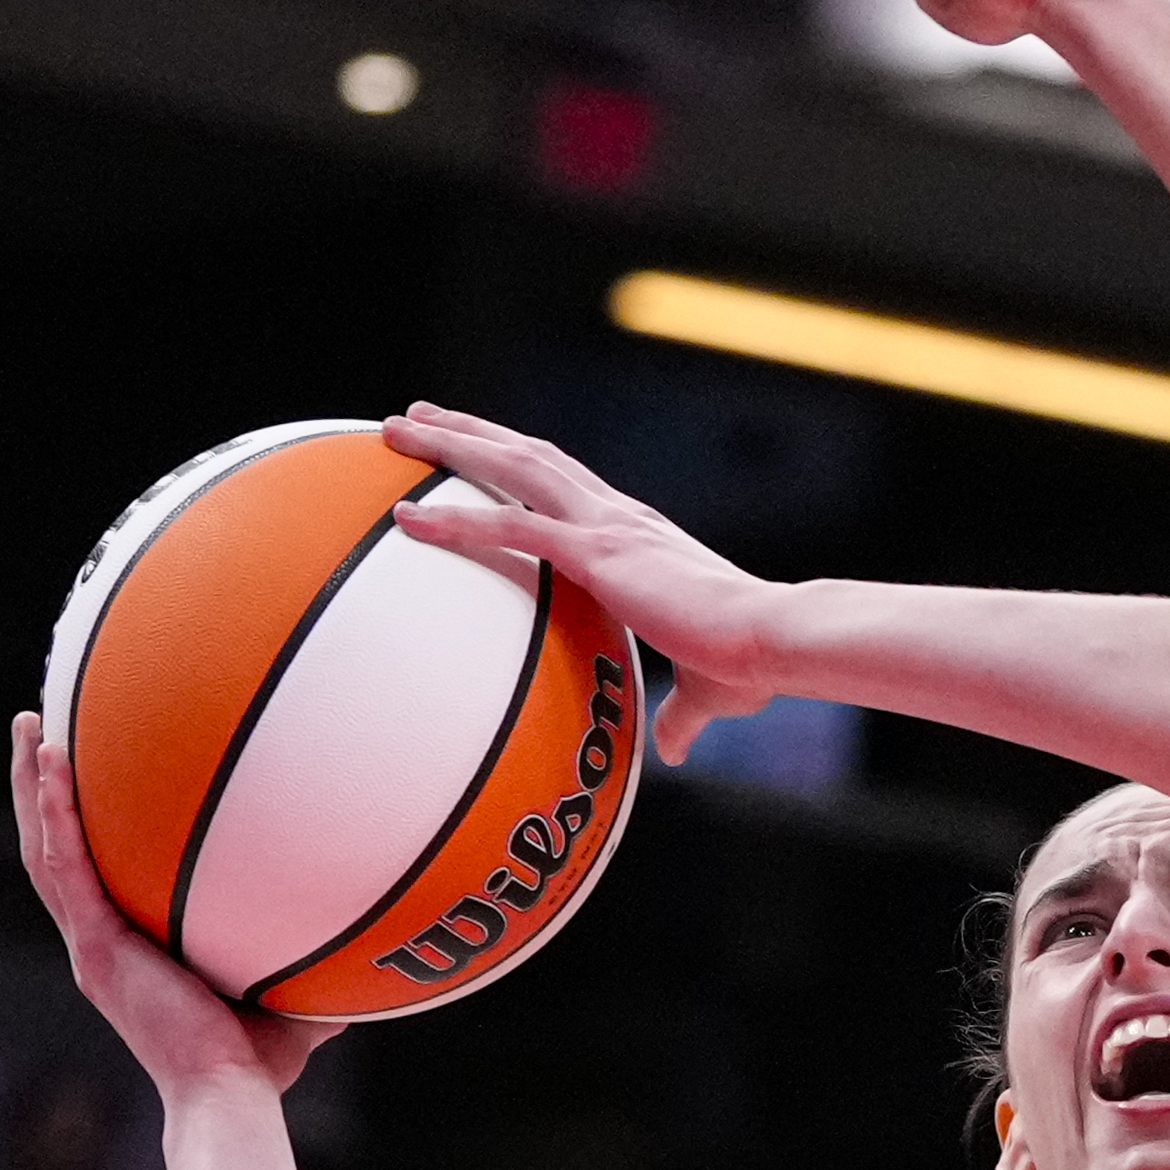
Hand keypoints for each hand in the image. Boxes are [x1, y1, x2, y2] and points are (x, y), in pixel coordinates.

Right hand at [13, 716, 337, 1097]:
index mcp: (129, 949)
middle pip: (56, 848)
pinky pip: (68, 870)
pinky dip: (56, 817)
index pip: (95, 873)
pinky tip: (54, 767)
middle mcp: (100, 943)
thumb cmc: (259, 1060)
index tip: (85, 771)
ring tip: (31, 724)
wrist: (230, 1095)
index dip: (81, 826)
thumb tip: (370, 933)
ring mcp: (92, 946)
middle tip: (40, 724)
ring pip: (45, 851)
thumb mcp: (290, 994)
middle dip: (43, 787)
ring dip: (34, 786)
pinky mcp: (97, 949)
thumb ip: (313, 956)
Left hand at [379, 405, 782, 763]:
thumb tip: (674, 751)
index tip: (483, 447)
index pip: (569, 483)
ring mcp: (607, 528)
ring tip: (398, 429)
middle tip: (419, 417)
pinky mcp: (597, 553)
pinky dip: (455, 520)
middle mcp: (619, 516)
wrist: (772, 641)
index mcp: (639, 534)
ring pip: (515, 467)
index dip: (523, 460)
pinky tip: (407, 518)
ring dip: (453, 445)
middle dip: (474, 432)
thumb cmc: (749, 666)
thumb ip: (680, 717)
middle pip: (532, 455)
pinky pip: (511, 527)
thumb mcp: (706, 693)